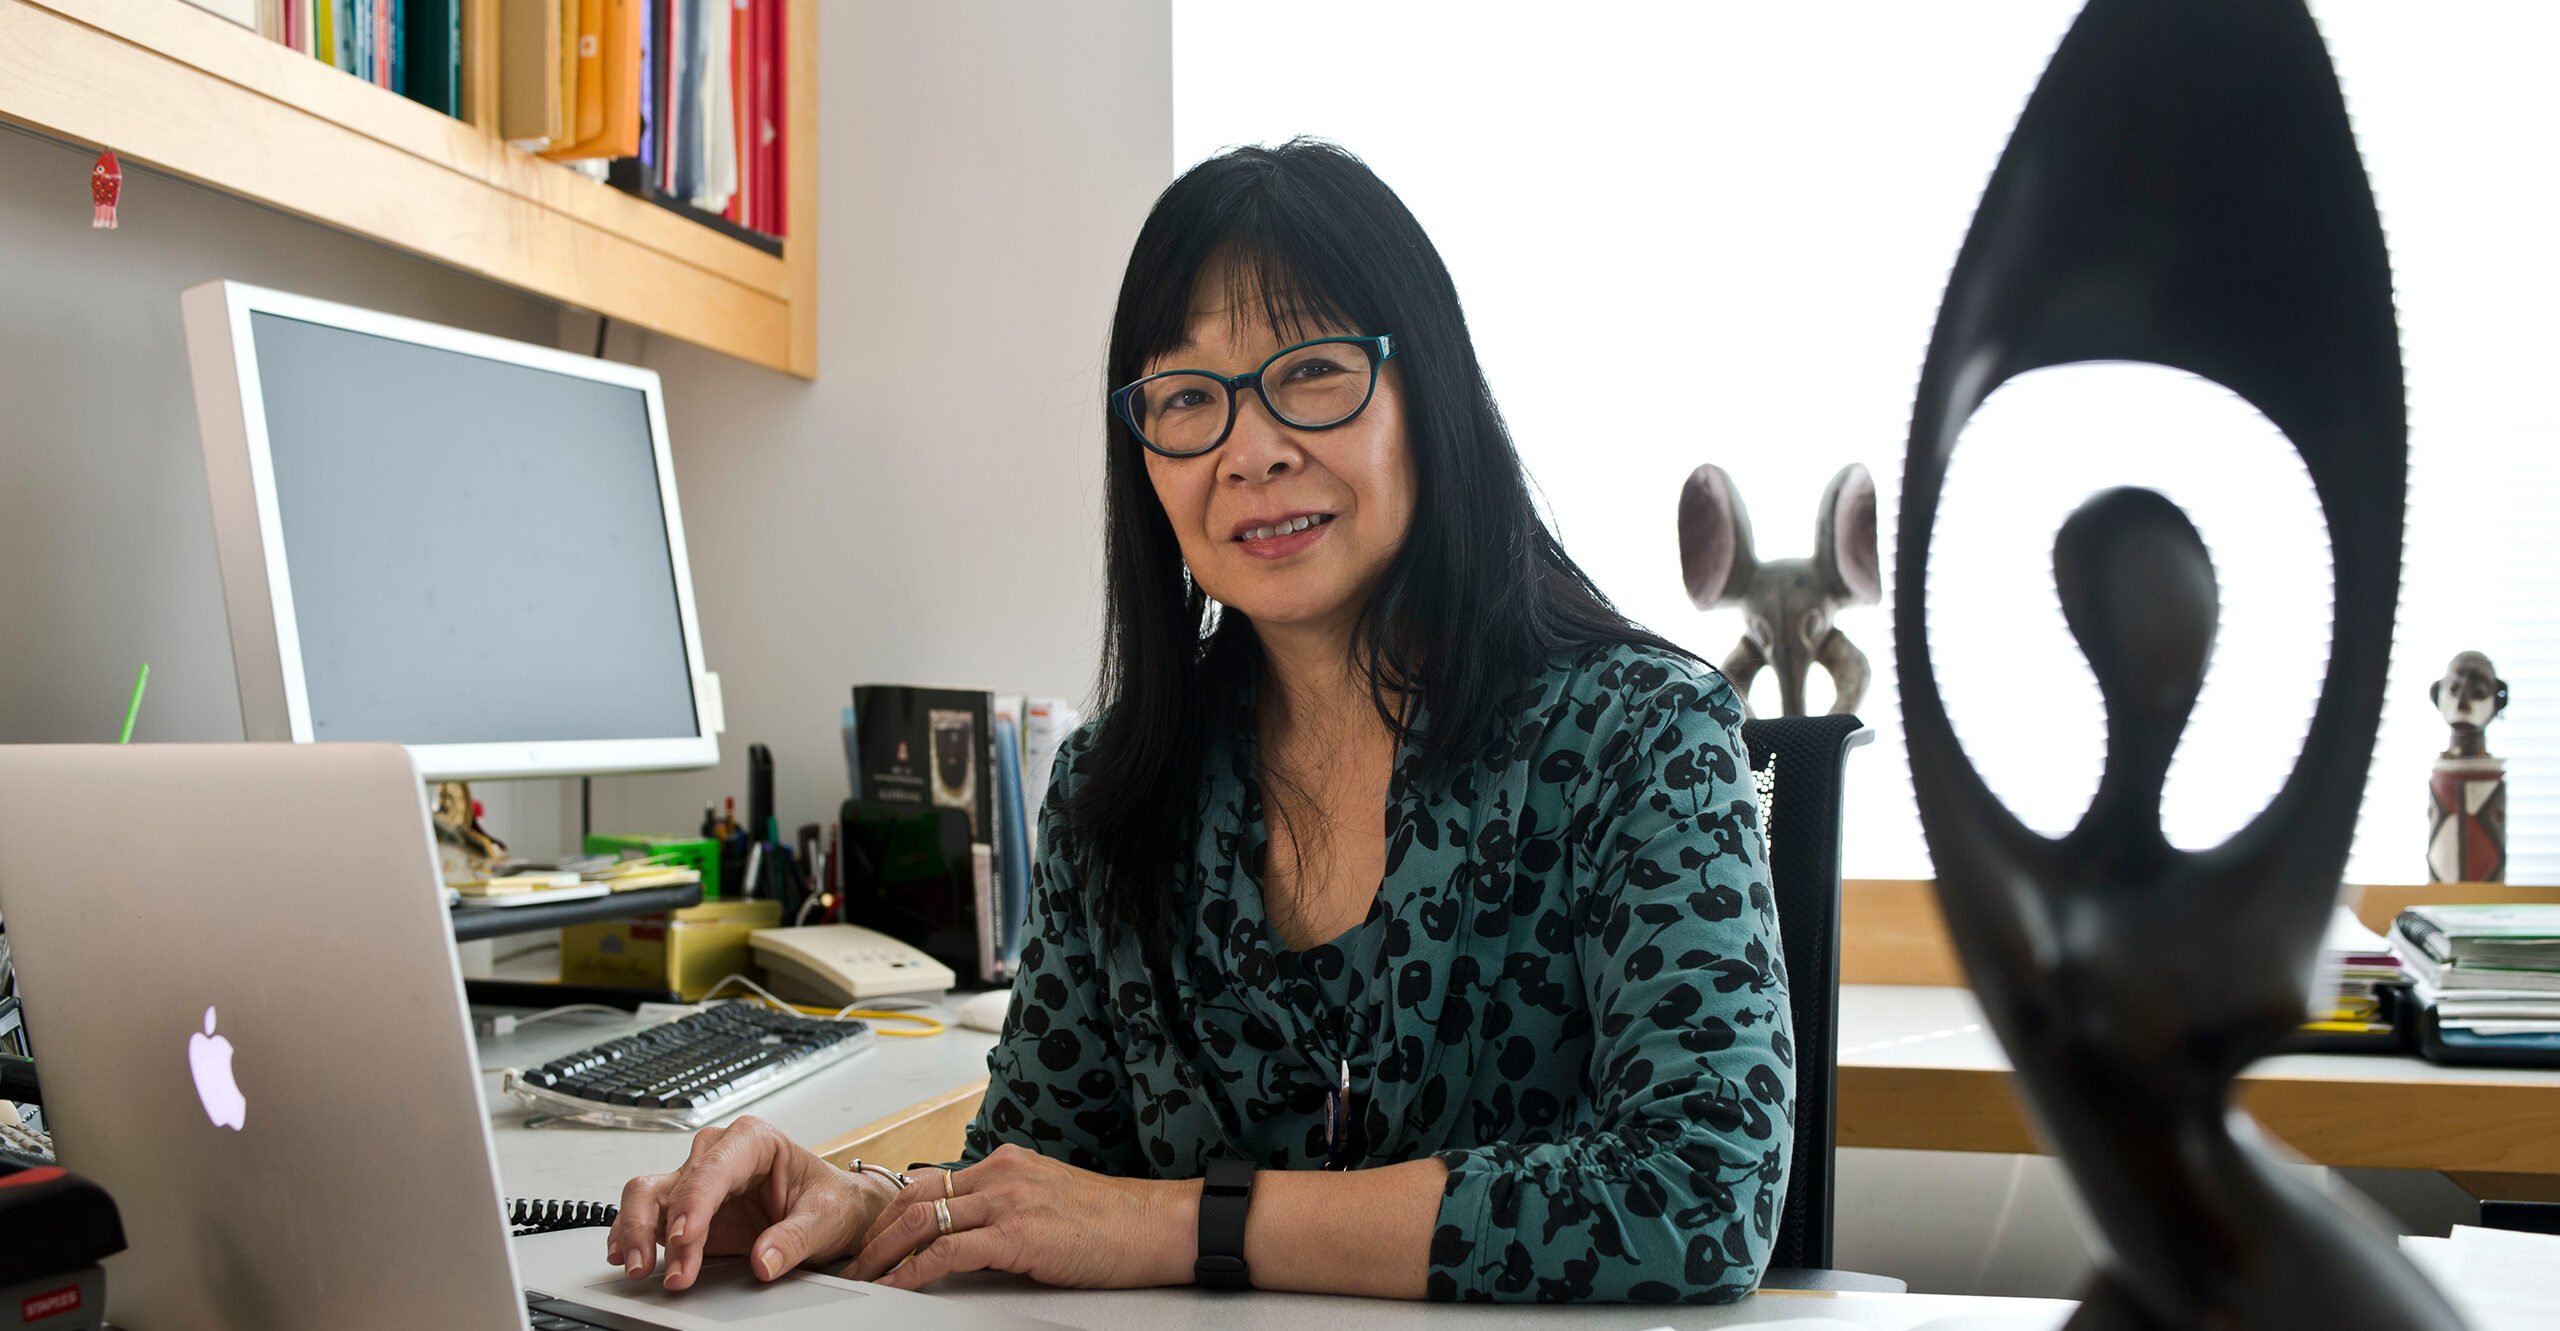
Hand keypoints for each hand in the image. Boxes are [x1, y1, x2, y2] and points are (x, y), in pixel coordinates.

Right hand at [605, 1115, 894, 1290]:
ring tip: (638, 1267)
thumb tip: (764, 1260)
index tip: (686, 1236)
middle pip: (671, 1183)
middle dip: (656, 1226)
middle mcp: (718, 1154)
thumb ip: (794, 1239)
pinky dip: (633, 1237)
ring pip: (647, 1197)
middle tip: (660, 1265)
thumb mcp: (825, 1218)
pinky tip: (627, 1257)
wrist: (835, 1211)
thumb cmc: (830, 1200)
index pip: (714, 1169)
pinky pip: (649, 1219)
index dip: (694, 1203)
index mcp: (753, 1140)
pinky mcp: (687, 1212)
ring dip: (636, 1232)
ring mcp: (698, 1182)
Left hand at [846, 1143, 1197, 1291]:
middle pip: (914, 1196)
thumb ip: (1008, 1209)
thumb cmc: (1114, 1221)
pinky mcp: (1018, 1234)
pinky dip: (913, 1271)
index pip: (931, 1180)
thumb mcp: (1050, 1201)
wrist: (1158, 1225)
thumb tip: (971, 1236)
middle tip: (854, 1261)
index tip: (874, 1236)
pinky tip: (899, 1287)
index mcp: (1008, 1163)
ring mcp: (1009, 1200)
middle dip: (875, 1232)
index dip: (893, 1210)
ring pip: (921, 1219)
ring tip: (864, 1278)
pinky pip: (946, 1251)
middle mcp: (1002, 1173)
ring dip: (883, 1253)